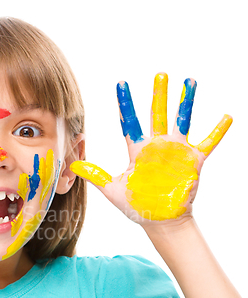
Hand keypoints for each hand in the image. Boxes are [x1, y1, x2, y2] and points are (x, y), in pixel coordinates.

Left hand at [70, 73, 231, 225]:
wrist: (159, 221)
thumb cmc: (137, 205)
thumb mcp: (112, 190)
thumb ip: (94, 175)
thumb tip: (72, 165)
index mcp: (137, 151)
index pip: (130, 122)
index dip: (126, 104)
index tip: (122, 83)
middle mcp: (157, 146)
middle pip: (157, 115)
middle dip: (158, 95)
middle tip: (160, 74)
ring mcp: (176, 152)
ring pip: (182, 121)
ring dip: (186, 103)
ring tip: (189, 82)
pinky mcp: (193, 162)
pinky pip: (208, 143)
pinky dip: (217, 131)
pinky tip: (227, 116)